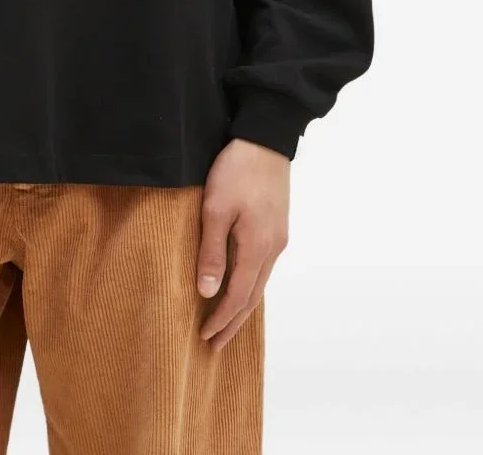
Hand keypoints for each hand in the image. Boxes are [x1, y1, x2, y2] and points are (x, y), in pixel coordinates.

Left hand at [196, 138, 289, 350]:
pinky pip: (263, 267)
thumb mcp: (215, 209)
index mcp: (257, 247)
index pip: (238, 296)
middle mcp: (273, 248)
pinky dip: (250, 285)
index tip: (204, 336)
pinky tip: (240, 286)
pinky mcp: (277, 226)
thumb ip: (212, 251)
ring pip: (260, 283)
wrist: (266, 139)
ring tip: (225, 323)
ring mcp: (278, 238)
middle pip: (253, 297)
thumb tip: (207, 292)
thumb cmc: (236, 170)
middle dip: (233, 322)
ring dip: (242, 306)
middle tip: (214, 344)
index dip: (221, 319)